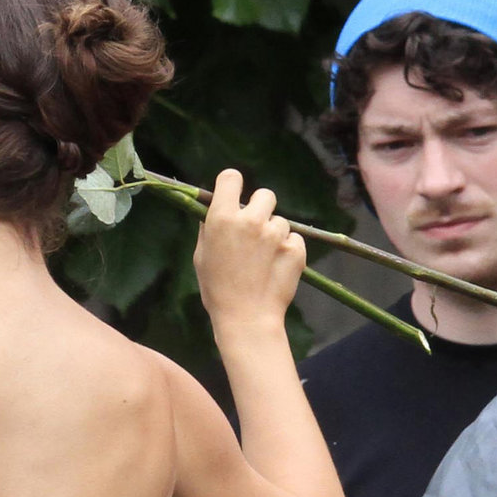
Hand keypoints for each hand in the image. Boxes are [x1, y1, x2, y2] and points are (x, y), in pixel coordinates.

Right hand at [193, 169, 305, 331]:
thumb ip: (208, 229)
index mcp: (222, 218)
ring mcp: (276, 234)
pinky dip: (288, 249)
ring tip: (264, 260)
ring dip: (274, 234)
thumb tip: (213, 210)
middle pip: (264, 194)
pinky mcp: (296, 248)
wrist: (246, 318)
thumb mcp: (201, 257)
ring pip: (280, 221)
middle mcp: (251, 220)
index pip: (231, 178)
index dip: (232, 185)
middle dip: (260, 208)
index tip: (233, 195)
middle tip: (255, 230)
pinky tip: (277, 267)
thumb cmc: (216, 290)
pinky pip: (294, 239)